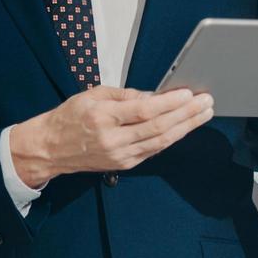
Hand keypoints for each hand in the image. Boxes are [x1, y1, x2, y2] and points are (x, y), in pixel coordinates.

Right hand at [9, 85, 214, 186]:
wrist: (51, 148)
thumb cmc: (70, 117)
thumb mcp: (93, 95)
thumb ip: (125, 95)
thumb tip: (155, 96)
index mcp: (103, 116)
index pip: (144, 110)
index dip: (169, 102)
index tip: (188, 93)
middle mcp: (113, 139)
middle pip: (158, 127)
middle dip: (187, 114)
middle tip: (206, 102)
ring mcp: (120, 155)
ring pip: (160, 141)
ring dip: (186, 127)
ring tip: (203, 114)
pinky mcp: (124, 165)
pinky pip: (153, 150)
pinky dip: (171, 138)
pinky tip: (185, 128)